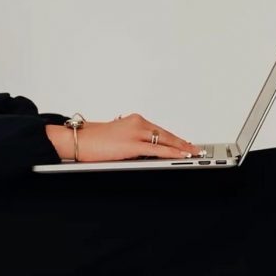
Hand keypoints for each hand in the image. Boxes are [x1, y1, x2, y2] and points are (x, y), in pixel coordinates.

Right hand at [45, 113, 202, 161]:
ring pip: (165, 140)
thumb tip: (146, 151)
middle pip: (166, 134)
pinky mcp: (132, 144)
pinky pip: (157, 149)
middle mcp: (137, 123)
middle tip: (196, 149)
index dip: (175, 138)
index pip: (160, 130)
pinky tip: (181, 156)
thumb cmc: (94, 140)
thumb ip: (133, 140)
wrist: (78, 139)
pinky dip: (172, 152)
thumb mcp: (118, 135)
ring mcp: (135, 132)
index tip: (186, 143)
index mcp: (134, 120)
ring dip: (181, 148)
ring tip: (193, 153)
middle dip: (183, 143)